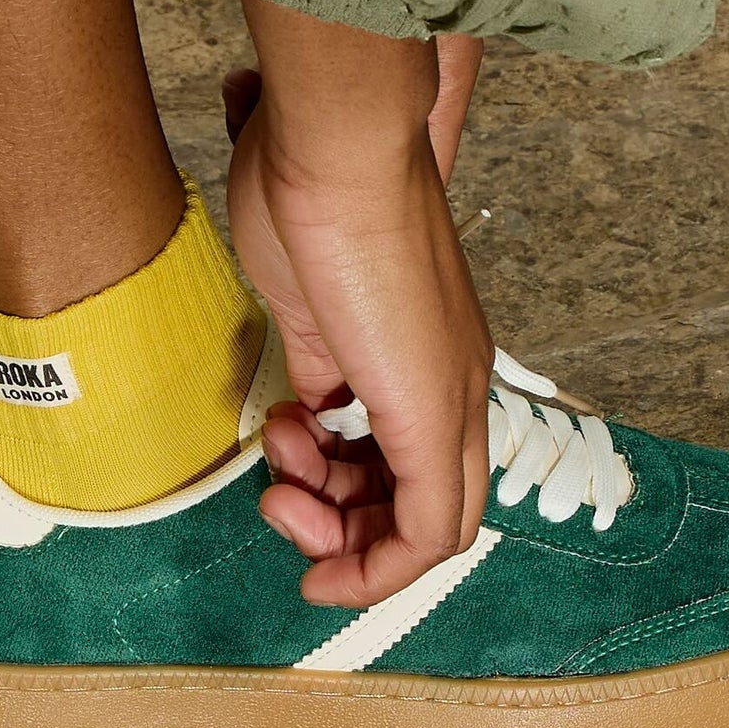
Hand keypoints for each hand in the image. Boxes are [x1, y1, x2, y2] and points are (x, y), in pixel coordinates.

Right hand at [228, 0, 493, 607]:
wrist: (335, 152)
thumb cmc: (306, 190)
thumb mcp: (298, 290)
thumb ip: (309, 348)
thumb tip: (297, 379)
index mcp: (420, 346)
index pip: (405, 451)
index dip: (344, 489)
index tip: (280, 481)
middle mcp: (452, 379)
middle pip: (418, 499)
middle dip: (336, 523)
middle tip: (276, 498)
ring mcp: (449, 397)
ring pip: (425, 525)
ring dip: (338, 536)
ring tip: (281, 488)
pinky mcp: (431, 415)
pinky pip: (429, 532)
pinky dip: (378, 571)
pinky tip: (325, 575)